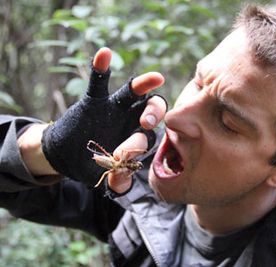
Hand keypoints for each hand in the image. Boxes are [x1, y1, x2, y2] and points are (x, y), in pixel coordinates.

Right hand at [41, 47, 165, 186]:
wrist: (68, 153)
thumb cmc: (93, 164)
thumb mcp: (104, 175)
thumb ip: (116, 180)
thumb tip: (121, 185)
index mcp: (138, 137)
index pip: (150, 136)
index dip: (142, 143)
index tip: (127, 153)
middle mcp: (131, 119)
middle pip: (152, 109)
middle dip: (155, 112)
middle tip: (147, 122)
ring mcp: (115, 108)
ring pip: (132, 92)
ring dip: (143, 85)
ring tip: (155, 78)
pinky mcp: (94, 100)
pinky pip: (98, 81)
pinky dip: (100, 67)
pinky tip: (104, 53)